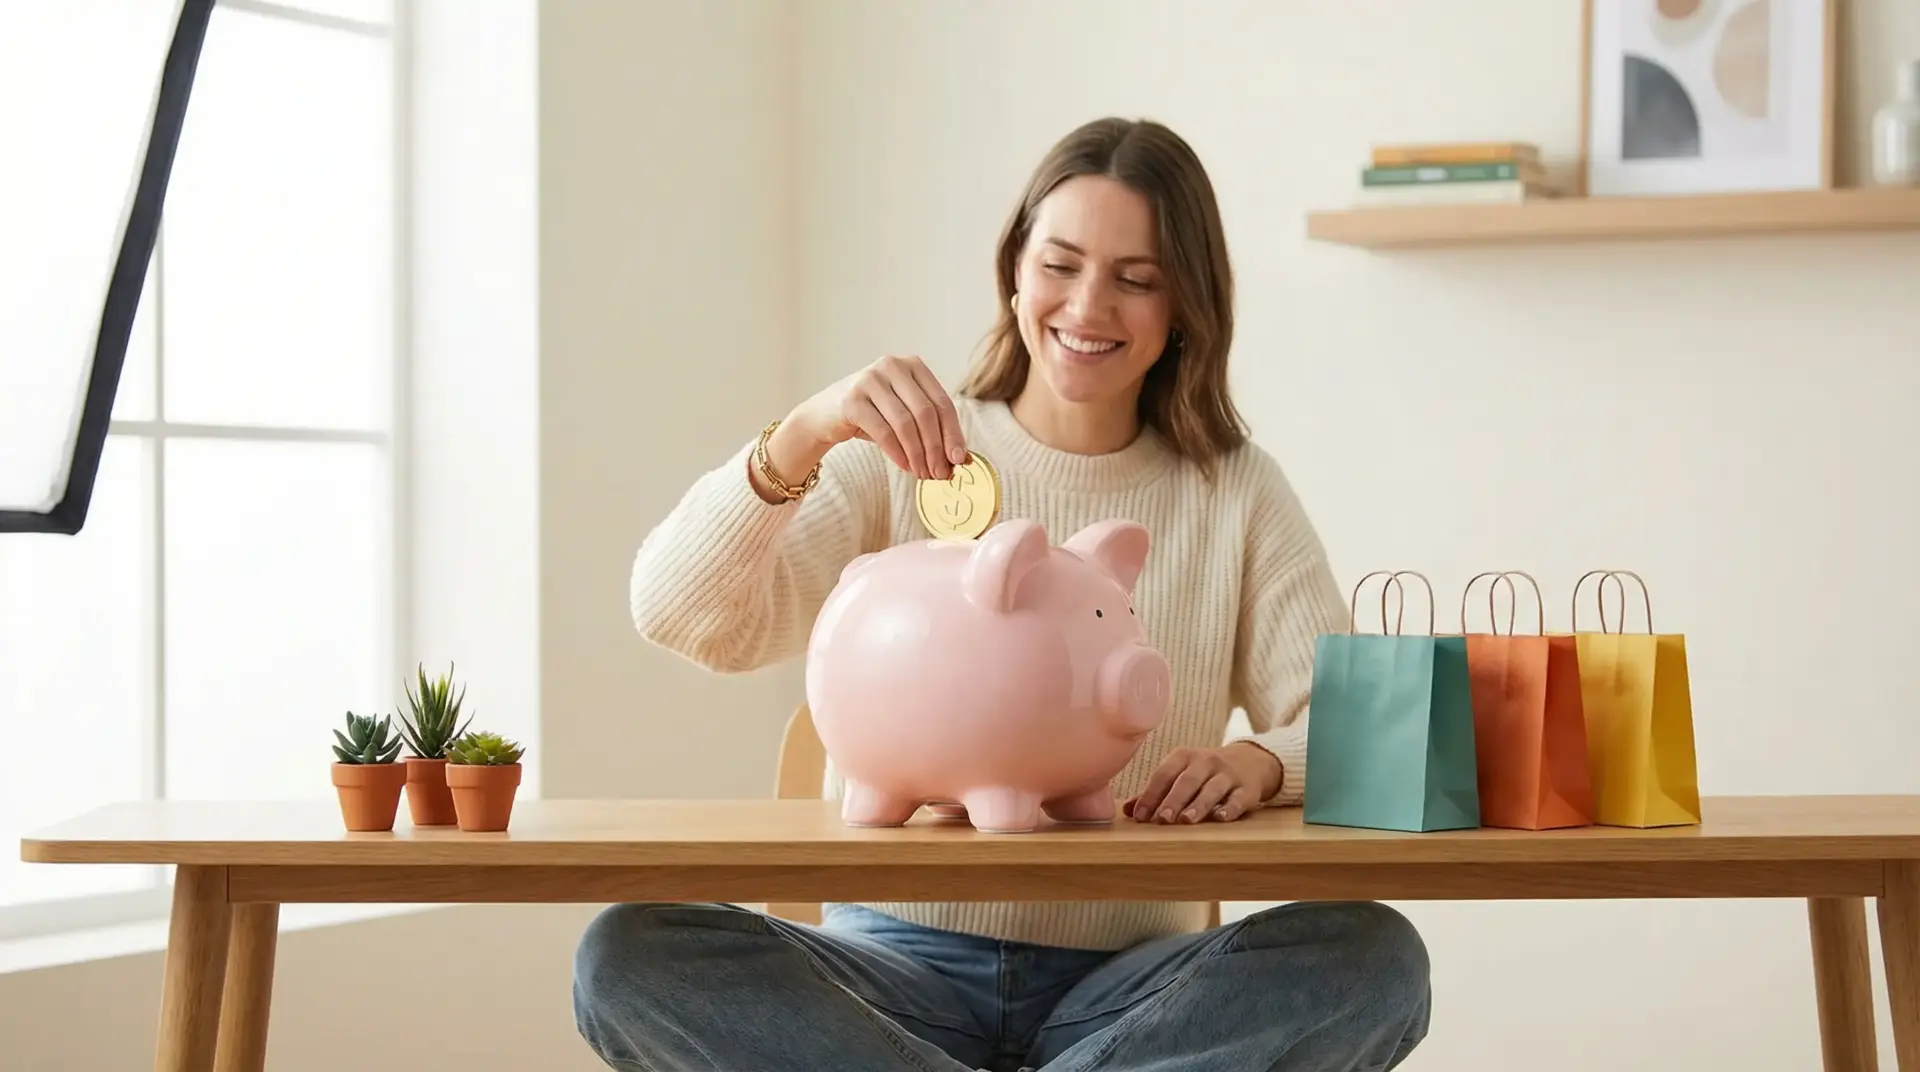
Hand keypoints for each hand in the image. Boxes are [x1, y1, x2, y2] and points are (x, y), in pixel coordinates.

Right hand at [783, 355, 969, 479]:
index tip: (959, 460)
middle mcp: (892, 366)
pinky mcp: (852, 399)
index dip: (953, 433)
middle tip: (941, 474)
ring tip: (923, 474)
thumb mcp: (904, 418)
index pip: (942, 402)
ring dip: (918, 454)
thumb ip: (931, 431)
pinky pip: (883, 431)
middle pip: (926, 413)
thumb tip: (962, 459)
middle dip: (936, 448)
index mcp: (912, 365)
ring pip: (906, 423)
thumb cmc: (871, 416)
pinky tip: (905, 467)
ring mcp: (870, 379)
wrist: (823, 416)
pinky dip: (898, 453)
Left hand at [1123, 743, 1281, 823]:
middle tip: (1162, 819)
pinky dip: (1230, 808)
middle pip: (1187, 781)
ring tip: (1187, 820)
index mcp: (1184, 757)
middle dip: (1173, 800)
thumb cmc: (1204, 773)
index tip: (1140, 815)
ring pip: (1212, 789)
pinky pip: (1239, 798)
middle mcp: (1206, 761)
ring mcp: (1228, 774)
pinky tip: (1220, 818)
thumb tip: (1128, 811)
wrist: (1250, 762)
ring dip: (1199, 804)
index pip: (1164, 774)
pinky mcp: (1248, 789)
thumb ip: (1156, 792)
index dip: (1151, 794)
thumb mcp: (1181, 774)